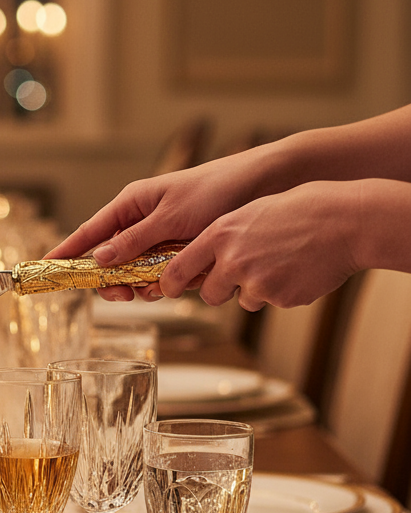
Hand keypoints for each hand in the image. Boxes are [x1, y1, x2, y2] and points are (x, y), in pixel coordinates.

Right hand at [46, 140, 293, 301]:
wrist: (260, 185)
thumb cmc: (214, 192)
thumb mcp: (170, 219)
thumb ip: (133, 241)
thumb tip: (98, 259)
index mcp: (130, 205)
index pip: (87, 233)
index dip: (65, 253)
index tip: (44, 268)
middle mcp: (139, 221)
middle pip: (108, 260)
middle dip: (114, 281)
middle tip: (127, 294)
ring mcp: (157, 236)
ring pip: (135, 271)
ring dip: (144, 284)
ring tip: (162, 286)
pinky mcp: (177, 248)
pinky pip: (161, 272)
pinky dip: (168, 281)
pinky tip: (184, 280)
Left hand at [158, 182, 362, 309]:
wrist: (346, 221)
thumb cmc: (300, 210)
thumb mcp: (250, 213)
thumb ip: (224, 237)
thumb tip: (202, 261)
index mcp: (220, 234)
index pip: (178, 269)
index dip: (169, 284)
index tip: (166, 289)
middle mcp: (232, 260)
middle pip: (209, 294)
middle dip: (219, 291)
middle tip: (239, 277)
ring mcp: (255, 282)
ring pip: (242, 300)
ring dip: (255, 290)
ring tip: (281, 262)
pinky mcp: (278, 298)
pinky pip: (270, 302)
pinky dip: (280, 291)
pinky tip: (298, 269)